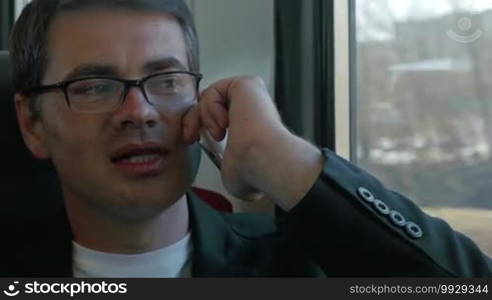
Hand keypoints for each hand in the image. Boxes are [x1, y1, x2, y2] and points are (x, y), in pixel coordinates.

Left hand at [183, 76, 322, 210]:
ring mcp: (252, 94)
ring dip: (205, 117)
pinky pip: (214, 90)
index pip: (219, 116)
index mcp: (253, 125)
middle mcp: (254, 107)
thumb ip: (229, 164)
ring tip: (219, 132)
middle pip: (210, 103)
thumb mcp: (232, 171)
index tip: (192, 140)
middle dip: (194, 119)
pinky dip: (211, 107)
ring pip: (210, 96)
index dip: (201, 126)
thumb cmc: (251, 170)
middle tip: (189, 136)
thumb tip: (237, 178)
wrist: (260, 159)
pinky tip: (225, 122)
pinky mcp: (246, 84)